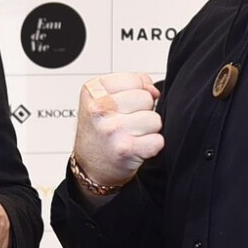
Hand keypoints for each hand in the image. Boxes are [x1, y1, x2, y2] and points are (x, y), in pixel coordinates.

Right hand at [71, 72, 164, 197]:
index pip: (135, 80)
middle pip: (146, 98)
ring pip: (154, 119)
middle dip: (143, 111)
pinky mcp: (126, 149)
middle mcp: (99, 109)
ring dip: (148, 130)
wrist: (90, 166)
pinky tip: (136, 147)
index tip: (123, 105)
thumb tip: (153, 90)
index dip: (136, 92)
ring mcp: (112, 129)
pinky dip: (152, 146)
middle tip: (126, 123)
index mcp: (93, 91)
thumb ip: (130, 84)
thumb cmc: (98, 132)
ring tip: (130, 135)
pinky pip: (158, 140)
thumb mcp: (103, 99)